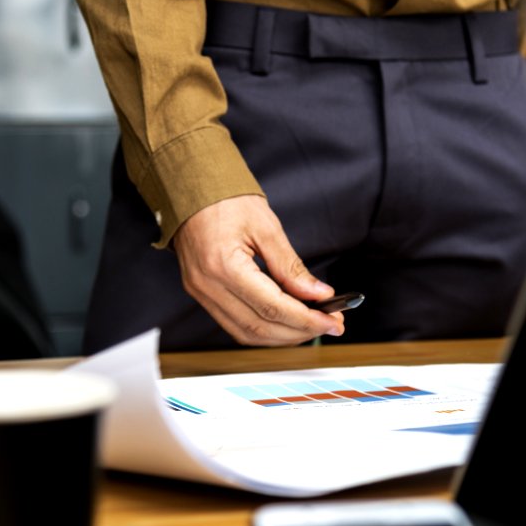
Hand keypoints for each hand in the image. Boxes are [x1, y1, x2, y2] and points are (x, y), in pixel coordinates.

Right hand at [172, 195, 344, 345]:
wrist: (191, 190)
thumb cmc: (226, 200)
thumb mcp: (266, 227)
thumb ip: (291, 266)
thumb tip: (318, 294)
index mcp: (224, 266)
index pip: (273, 307)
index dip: (307, 319)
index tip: (334, 321)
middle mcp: (207, 286)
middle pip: (260, 327)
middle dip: (300, 331)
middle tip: (331, 324)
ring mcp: (201, 293)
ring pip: (246, 333)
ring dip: (283, 336)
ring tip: (311, 325)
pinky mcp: (202, 295)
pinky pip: (234, 324)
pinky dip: (264, 329)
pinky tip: (285, 321)